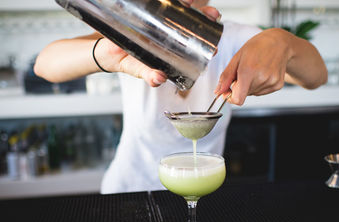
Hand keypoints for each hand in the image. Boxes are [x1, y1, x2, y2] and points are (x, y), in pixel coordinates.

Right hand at [94, 0, 220, 86]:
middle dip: (203, 19)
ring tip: (196, 3)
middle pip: (190, 25)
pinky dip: (172, 2)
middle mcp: (167, 36)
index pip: (191, 45)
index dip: (205, 43)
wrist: (105, 50)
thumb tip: (159, 79)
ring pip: (179, 12)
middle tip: (213, 16)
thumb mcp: (137, 70)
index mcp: (169, 51)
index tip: (215, 44)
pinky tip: (181, 0)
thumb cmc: (125, 61)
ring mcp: (158, 23)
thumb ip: (148, 75)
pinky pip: (162, 5)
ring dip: (190, 5)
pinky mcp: (149, 13)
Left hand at [214, 28, 293, 105]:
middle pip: (243, 95)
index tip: (227, 91)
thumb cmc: (257, 47)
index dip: (230, 98)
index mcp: (248, 71)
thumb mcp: (236, 58)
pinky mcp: (277, 85)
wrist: (279, 43)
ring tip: (254, 70)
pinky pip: (261, 92)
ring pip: (252, 94)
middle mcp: (261, 78)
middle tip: (243, 72)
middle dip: (239, 87)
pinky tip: (262, 73)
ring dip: (249, 86)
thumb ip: (226, 77)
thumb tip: (218, 91)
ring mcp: (271, 82)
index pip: (237, 99)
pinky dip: (258, 85)